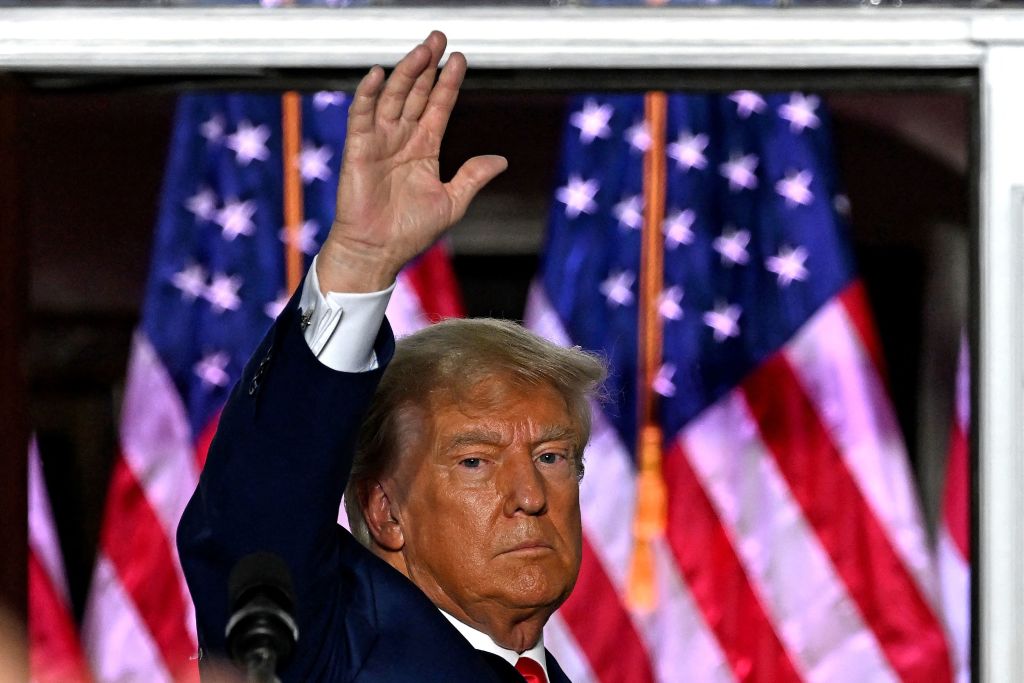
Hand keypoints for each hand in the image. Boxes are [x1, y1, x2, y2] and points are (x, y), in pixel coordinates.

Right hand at [317, 31, 507, 292]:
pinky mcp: (358, 149)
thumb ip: (472, 177)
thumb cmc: (410, 232)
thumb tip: (501, 160)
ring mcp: (379, 141)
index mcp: (424, 150)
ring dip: (406, 72)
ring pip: (394, 98)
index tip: (459, 59)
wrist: (377, 251)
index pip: (438, 107)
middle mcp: (402, 140)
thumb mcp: (451, 202)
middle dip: (427, 66)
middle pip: (416, 94)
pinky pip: (362, 115)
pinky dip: (369, 94)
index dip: (448, 84)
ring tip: (422, 49)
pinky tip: (379, 73)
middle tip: (439, 38)